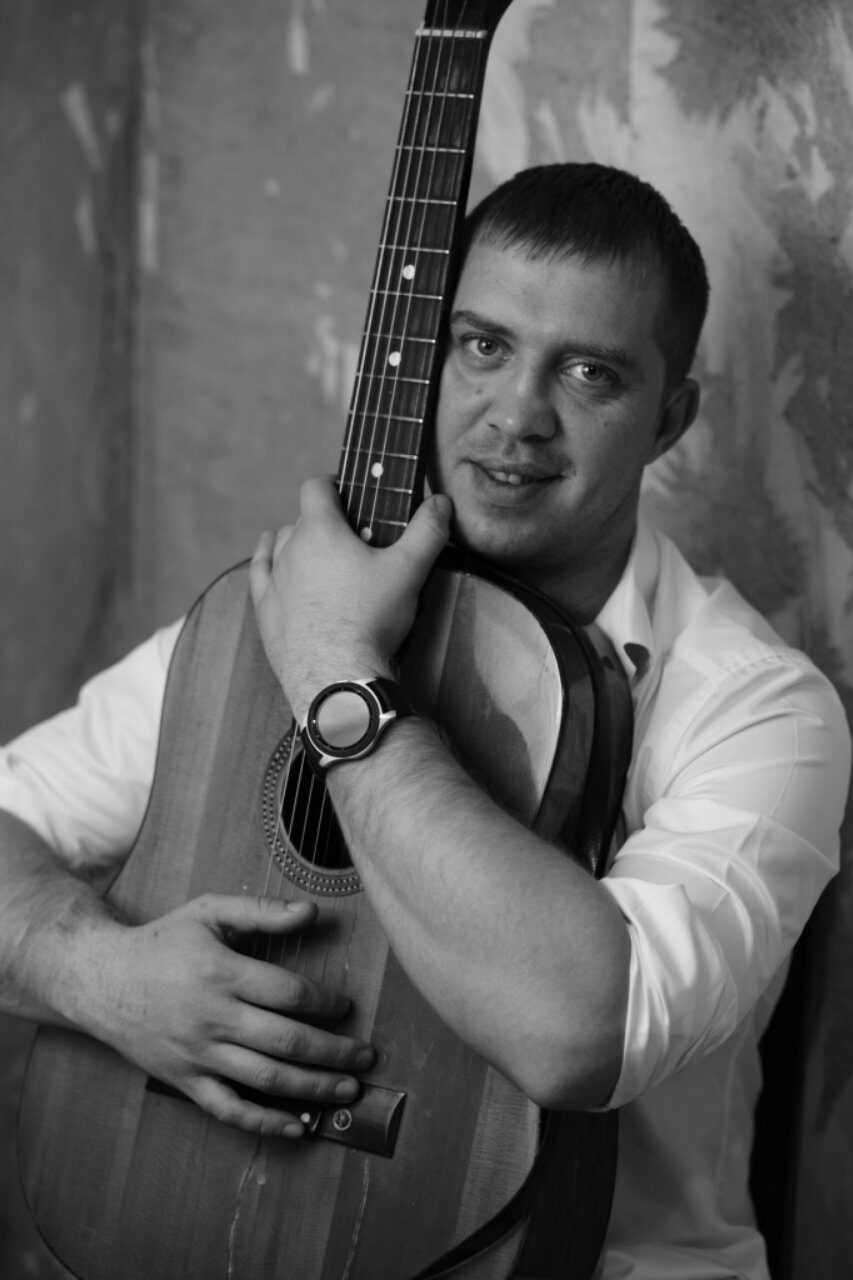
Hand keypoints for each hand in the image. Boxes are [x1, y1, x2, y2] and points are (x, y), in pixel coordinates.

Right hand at [99, 894, 373, 1137]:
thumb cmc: (163, 942)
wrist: (102, 982)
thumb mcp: (209, 912)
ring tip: (349, 1089)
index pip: (290, 994)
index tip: (348, 1007)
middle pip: (287, 1042)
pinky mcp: (186, 1081)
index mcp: (223, 973)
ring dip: (314, 1089)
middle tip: (367, 1055)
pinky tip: (298, 1127)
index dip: (327, 1004)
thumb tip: (313, 912)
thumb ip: (261, 912)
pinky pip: (229, 1110)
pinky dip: (265, 1123)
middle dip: (335, 1052)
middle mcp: (213, 1018)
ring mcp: (199, 1054)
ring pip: (267, 1080)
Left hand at [249, 475, 451, 718]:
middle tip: (352, 539)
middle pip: (302, 518)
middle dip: (324, 521)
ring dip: (297, 542)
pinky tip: (270, 557)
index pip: (316, 487)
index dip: (332, 484)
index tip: (347, 493)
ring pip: (280, 544)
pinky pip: (259, 573)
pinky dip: (266, 560)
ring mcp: (274, 580)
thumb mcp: (409, 571)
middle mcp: (290, 549)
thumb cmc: (371, 621)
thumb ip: (427, 531)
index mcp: (321, 530)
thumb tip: (441, 502)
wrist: (337, 675)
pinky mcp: (265, 610)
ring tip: (321, 555)